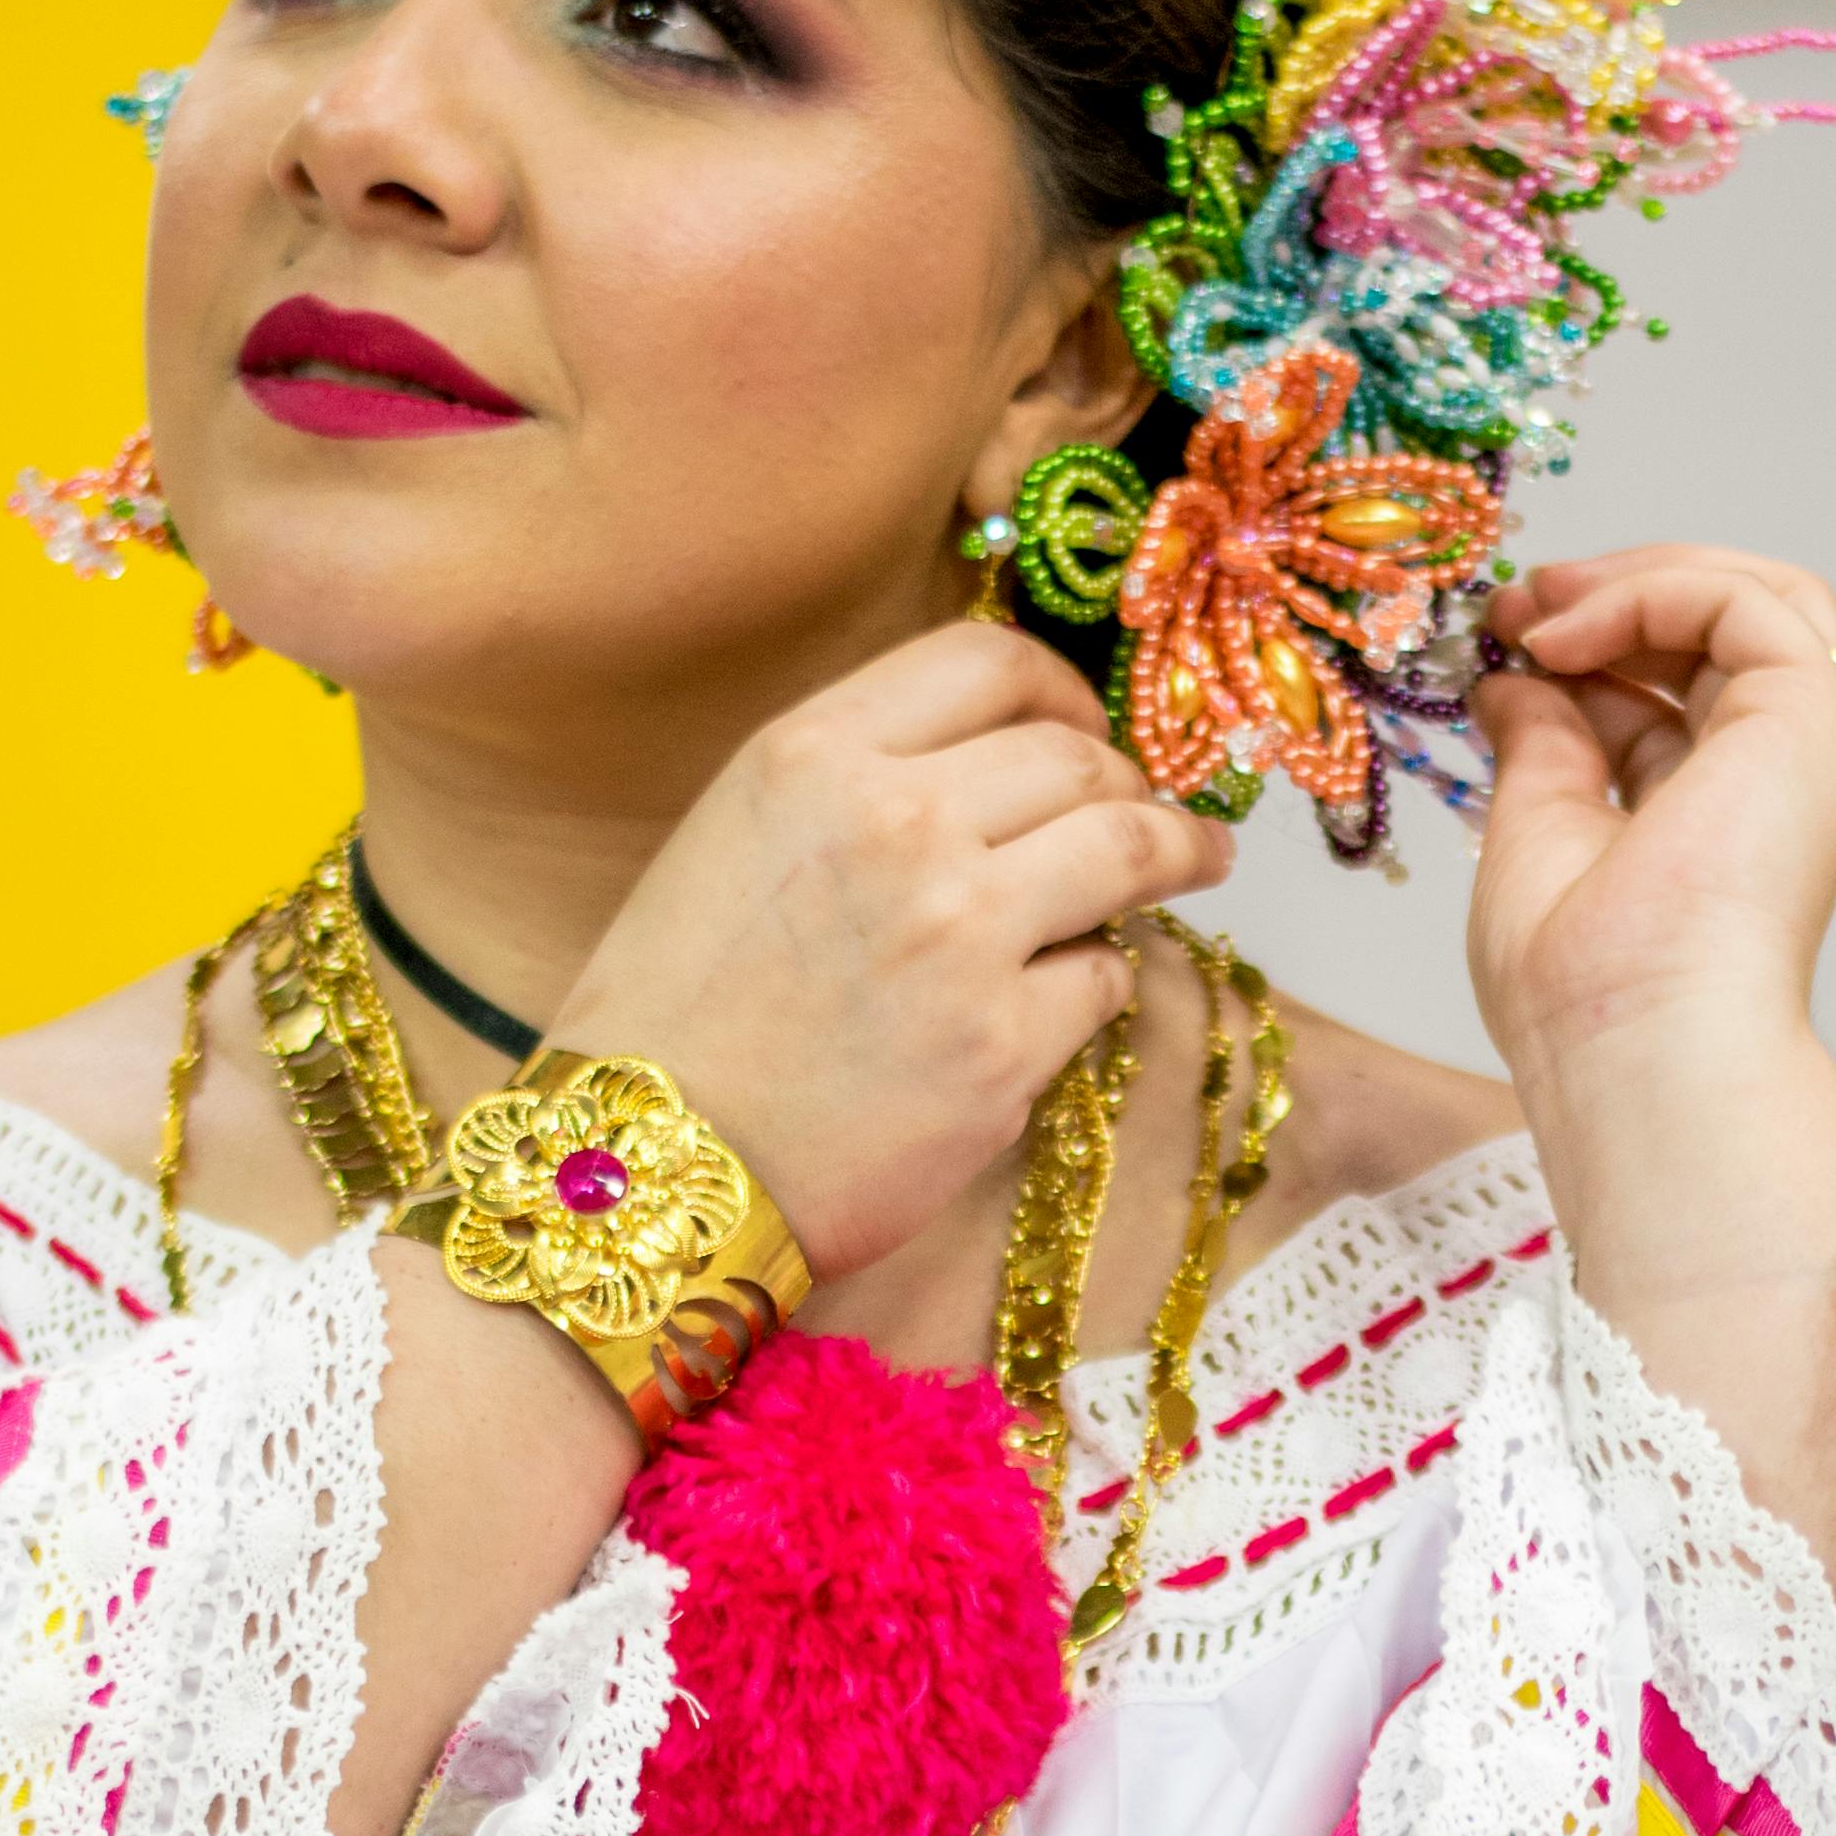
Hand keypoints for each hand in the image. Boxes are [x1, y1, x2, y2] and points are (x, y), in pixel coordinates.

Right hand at [550, 624, 1233, 1283]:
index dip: (1061, 689)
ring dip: (1174, 852)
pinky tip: (1071, 993)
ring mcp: (960, 935)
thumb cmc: (670, 1019)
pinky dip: (1099, 980)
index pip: (990, 662)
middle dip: (1129, 779)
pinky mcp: (1002, 1047)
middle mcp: (896, 823)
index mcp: (814, 755)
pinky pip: (1103, 981)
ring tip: (1195, 865)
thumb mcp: (732, 840)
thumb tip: (992, 768)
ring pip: (1125, 850)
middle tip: (1148, 811)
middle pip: (1074, 756)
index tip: (1085, 725)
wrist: (640, 1174)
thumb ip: (854, 782)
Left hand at [1469, 541, 1835, 1123]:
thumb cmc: (1583, 990)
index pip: (1670, 692)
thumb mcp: (1539, 834)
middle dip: (1618, 593)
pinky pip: (1740, 600)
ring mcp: (1805, 743)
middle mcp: (1777, 776)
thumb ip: (1542, 745)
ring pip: (1756, 596)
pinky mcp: (1811, 714)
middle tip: (1519, 599)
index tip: (1499, 634)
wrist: (1635, 1042)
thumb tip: (1515, 676)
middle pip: (1728, 628)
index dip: (1587, 646)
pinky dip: (1647, 593)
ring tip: (1539, 603)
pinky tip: (1563, 637)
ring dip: (1639, 578)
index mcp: (1721, 814)